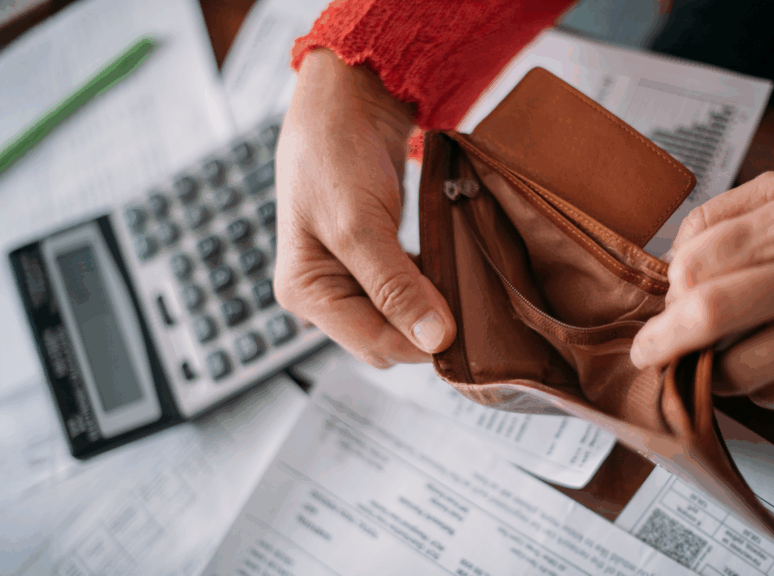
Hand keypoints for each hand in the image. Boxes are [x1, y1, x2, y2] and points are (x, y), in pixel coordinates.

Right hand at [273, 49, 455, 367]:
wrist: (346, 102)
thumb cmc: (335, 153)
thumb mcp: (361, 225)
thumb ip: (395, 287)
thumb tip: (433, 340)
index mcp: (304, 292)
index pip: (372, 344)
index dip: (419, 342)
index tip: (464, 329)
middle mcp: (321, 292)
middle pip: (386, 338)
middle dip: (424, 326)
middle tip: (468, 304)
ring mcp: (345, 277)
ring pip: (399, 317)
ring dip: (430, 306)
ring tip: (461, 286)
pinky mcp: (370, 260)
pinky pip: (405, 291)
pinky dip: (428, 286)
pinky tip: (446, 270)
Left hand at [629, 172, 773, 409]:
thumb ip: (718, 214)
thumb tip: (670, 258)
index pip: (694, 264)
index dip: (670, 288)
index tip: (669, 299)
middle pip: (709, 315)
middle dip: (662, 340)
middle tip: (647, 350)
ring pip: (738, 369)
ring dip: (708, 370)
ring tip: (707, 358)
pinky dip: (754, 388)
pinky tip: (760, 365)